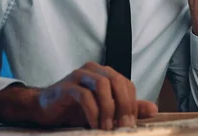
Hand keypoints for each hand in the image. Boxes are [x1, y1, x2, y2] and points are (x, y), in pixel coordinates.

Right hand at [0, 62, 157, 129]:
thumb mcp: (105, 111)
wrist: (43, 109)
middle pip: (117, 81)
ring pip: (103, 85)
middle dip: (123, 106)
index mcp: (104, 73)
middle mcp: (93, 70)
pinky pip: (85, 95)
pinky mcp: (66, 86)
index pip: (127, 84)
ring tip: (107, 128)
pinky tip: (94, 125)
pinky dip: (93, 112)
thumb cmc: (74, 109)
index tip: (130, 125)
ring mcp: (79, 75)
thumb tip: (154, 109)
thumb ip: (127, 108)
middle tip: (123, 127)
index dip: (132, 104)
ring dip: (108, 109)